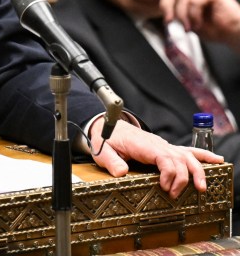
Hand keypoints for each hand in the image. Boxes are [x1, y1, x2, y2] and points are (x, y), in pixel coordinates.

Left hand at [88, 118, 221, 197]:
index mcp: (142, 144)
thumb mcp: (102, 150)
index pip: (164, 157)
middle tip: (174, 194)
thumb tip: (122, 172)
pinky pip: (187, 151)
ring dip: (197, 171)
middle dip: (182, 178)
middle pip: (178, 159)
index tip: (165, 187)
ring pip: (187, 155)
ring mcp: (163, 145)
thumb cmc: (107, 139)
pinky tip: (216, 161)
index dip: (169, 173)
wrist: (108, 126)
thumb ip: (111, 161)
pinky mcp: (166, 148)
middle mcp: (157, 144)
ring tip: (201, 187)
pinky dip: (203, 155)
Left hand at [144, 0, 239, 45]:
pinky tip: (197, 24)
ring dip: (182, 14)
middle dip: (166, 4)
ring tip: (188, 27)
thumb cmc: (212, 28)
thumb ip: (175, 10)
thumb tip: (160, 7)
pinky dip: (193, 14)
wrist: (233, 33)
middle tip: (169, 21)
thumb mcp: (187, 19)